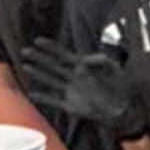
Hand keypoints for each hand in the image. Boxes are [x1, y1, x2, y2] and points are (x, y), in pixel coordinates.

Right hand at [19, 39, 149, 141]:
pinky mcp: (71, 107)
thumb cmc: (121, 86)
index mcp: (82, 67)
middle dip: (39, 58)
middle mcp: (73, 78)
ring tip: (25, 67)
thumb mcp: (114, 68)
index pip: (63, 55)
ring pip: (51, 81)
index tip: (37, 40)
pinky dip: (44, 98)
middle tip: (24, 51)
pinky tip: (32, 94)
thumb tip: (84, 59)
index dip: (51, 48)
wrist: (125, 109)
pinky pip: (54, 101)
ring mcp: (71, 92)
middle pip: (52, 66)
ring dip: (38, 74)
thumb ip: (102, 60)